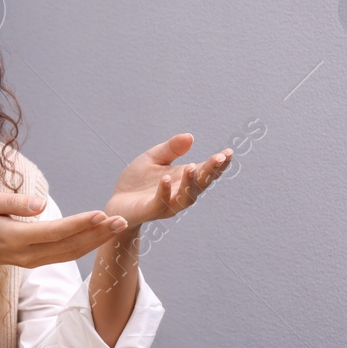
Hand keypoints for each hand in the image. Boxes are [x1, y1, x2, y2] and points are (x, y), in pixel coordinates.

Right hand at [0, 192, 126, 274]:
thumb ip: (15, 203)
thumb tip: (42, 204)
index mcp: (16, 238)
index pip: (54, 232)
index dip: (79, 224)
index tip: (100, 214)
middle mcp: (29, 255)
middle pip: (69, 246)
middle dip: (97, 234)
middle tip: (121, 220)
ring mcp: (35, 262)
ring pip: (72, 253)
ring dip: (97, 241)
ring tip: (118, 226)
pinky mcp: (40, 262)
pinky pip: (67, 255)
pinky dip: (87, 246)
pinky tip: (101, 235)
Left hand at [103, 133, 231, 228]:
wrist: (117, 202)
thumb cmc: (138, 181)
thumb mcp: (153, 158)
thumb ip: (171, 148)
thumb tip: (190, 137)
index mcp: (184, 178)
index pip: (206, 171)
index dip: (219, 163)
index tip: (229, 152)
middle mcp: (180, 193)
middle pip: (202, 184)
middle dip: (212, 171)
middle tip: (219, 158)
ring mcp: (168, 204)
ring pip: (186, 197)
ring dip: (191, 182)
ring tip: (192, 166)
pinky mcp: (151, 210)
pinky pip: (161, 203)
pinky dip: (165, 191)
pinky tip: (166, 178)